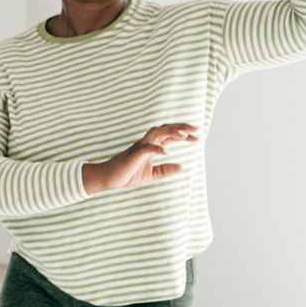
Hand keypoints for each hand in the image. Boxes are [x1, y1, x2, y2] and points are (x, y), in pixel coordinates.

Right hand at [82, 123, 198, 192]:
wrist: (108, 178)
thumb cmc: (127, 174)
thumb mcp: (151, 174)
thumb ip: (165, 170)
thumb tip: (181, 167)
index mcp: (151, 146)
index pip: (169, 135)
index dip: (183, 134)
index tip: (197, 136)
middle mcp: (146, 143)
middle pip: (165, 129)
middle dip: (180, 128)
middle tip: (196, 129)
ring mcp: (139, 148)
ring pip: (156, 133)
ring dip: (171, 133)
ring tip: (184, 136)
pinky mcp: (133, 156)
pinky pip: (146, 149)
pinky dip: (156, 149)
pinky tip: (166, 152)